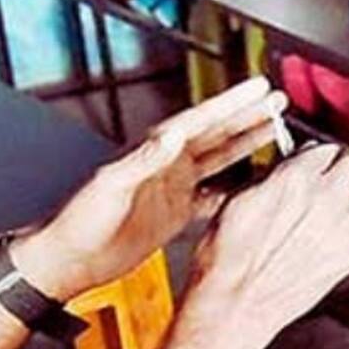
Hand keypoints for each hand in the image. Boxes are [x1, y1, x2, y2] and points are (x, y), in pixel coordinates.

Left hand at [14, 77, 288, 300]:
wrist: (71, 260)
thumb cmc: (79, 221)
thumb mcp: (111, 185)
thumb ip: (144, 159)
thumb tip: (174, 133)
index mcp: (153, 151)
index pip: (200, 120)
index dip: (232, 103)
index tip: (257, 88)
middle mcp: (167, 163)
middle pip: (216, 133)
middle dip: (248, 115)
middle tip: (277, 99)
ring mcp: (173, 187)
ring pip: (219, 158)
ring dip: (246, 142)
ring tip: (272, 127)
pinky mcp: (175, 212)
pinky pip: (213, 195)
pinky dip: (235, 188)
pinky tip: (253, 185)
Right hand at [190, 104, 348, 348]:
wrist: (234, 303)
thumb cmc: (226, 254)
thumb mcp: (237, 201)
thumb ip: (269, 180)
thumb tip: (286, 170)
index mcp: (295, 177)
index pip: (324, 150)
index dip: (324, 153)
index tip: (323, 159)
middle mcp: (326, 196)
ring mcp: (343, 226)